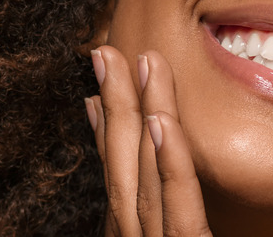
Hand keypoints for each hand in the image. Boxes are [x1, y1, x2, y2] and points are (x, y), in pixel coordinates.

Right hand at [85, 46, 211, 236]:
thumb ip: (172, 217)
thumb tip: (159, 158)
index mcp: (135, 236)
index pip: (117, 176)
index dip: (104, 130)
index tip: (94, 92)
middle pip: (122, 164)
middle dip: (115, 105)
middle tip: (106, 54)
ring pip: (145, 171)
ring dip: (139, 112)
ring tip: (141, 63)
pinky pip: (178, 200)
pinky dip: (167, 158)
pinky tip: (160, 119)